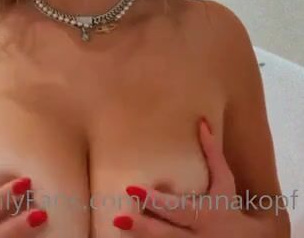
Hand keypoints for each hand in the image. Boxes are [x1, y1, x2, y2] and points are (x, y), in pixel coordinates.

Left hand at [112, 118, 253, 235]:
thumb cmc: (230, 207)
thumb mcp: (225, 182)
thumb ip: (212, 155)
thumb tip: (202, 123)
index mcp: (206, 215)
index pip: (179, 209)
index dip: (157, 202)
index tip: (132, 189)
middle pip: (168, 235)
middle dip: (143, 227)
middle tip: (119, 217)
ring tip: (119, 227)